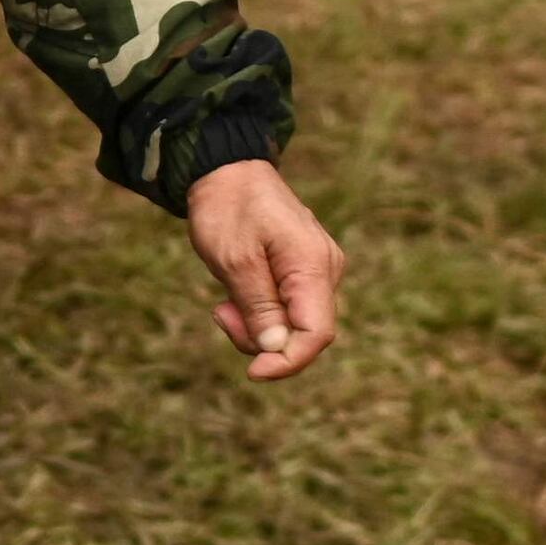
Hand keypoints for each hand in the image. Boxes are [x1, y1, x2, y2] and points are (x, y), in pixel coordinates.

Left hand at [182, 157, 343, 381]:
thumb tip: (276, 350)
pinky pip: (286, 309)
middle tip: (220, 314)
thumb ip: (258, 307)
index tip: (252, 372)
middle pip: (304, 334)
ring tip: (222, 302)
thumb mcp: (235, 261)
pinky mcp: (302, 273)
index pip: (317, 334)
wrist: (226, 172)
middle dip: (261, 340)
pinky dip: (258, 313)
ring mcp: (316, 271)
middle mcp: (325, 271)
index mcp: (314, 266)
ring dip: (254, 326)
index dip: (287, 362)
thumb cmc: (228, 209)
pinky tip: (235, 294)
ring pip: (293, 325)